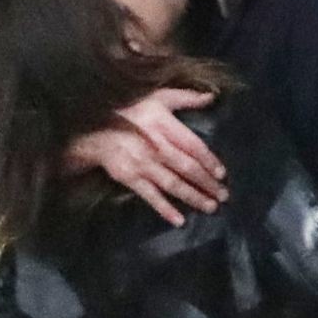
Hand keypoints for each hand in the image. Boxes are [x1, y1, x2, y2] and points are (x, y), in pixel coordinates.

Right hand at [65, 88, 225, 226]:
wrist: (95, 127)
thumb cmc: (130, 109)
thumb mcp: (157, 96)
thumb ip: (185, 97)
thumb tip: (211, 97)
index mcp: (164, 125)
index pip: (193, 146)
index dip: (209, 161)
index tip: (222, 174)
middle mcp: (156, 146)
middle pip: (187, 167)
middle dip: (207, 183)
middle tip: (223, 196)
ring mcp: (143, 164)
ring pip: (173, 184)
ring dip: (193, 197)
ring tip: (210, 207)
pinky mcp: (130, 178)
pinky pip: (151, 196)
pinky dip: (165, 209)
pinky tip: (179, 221)